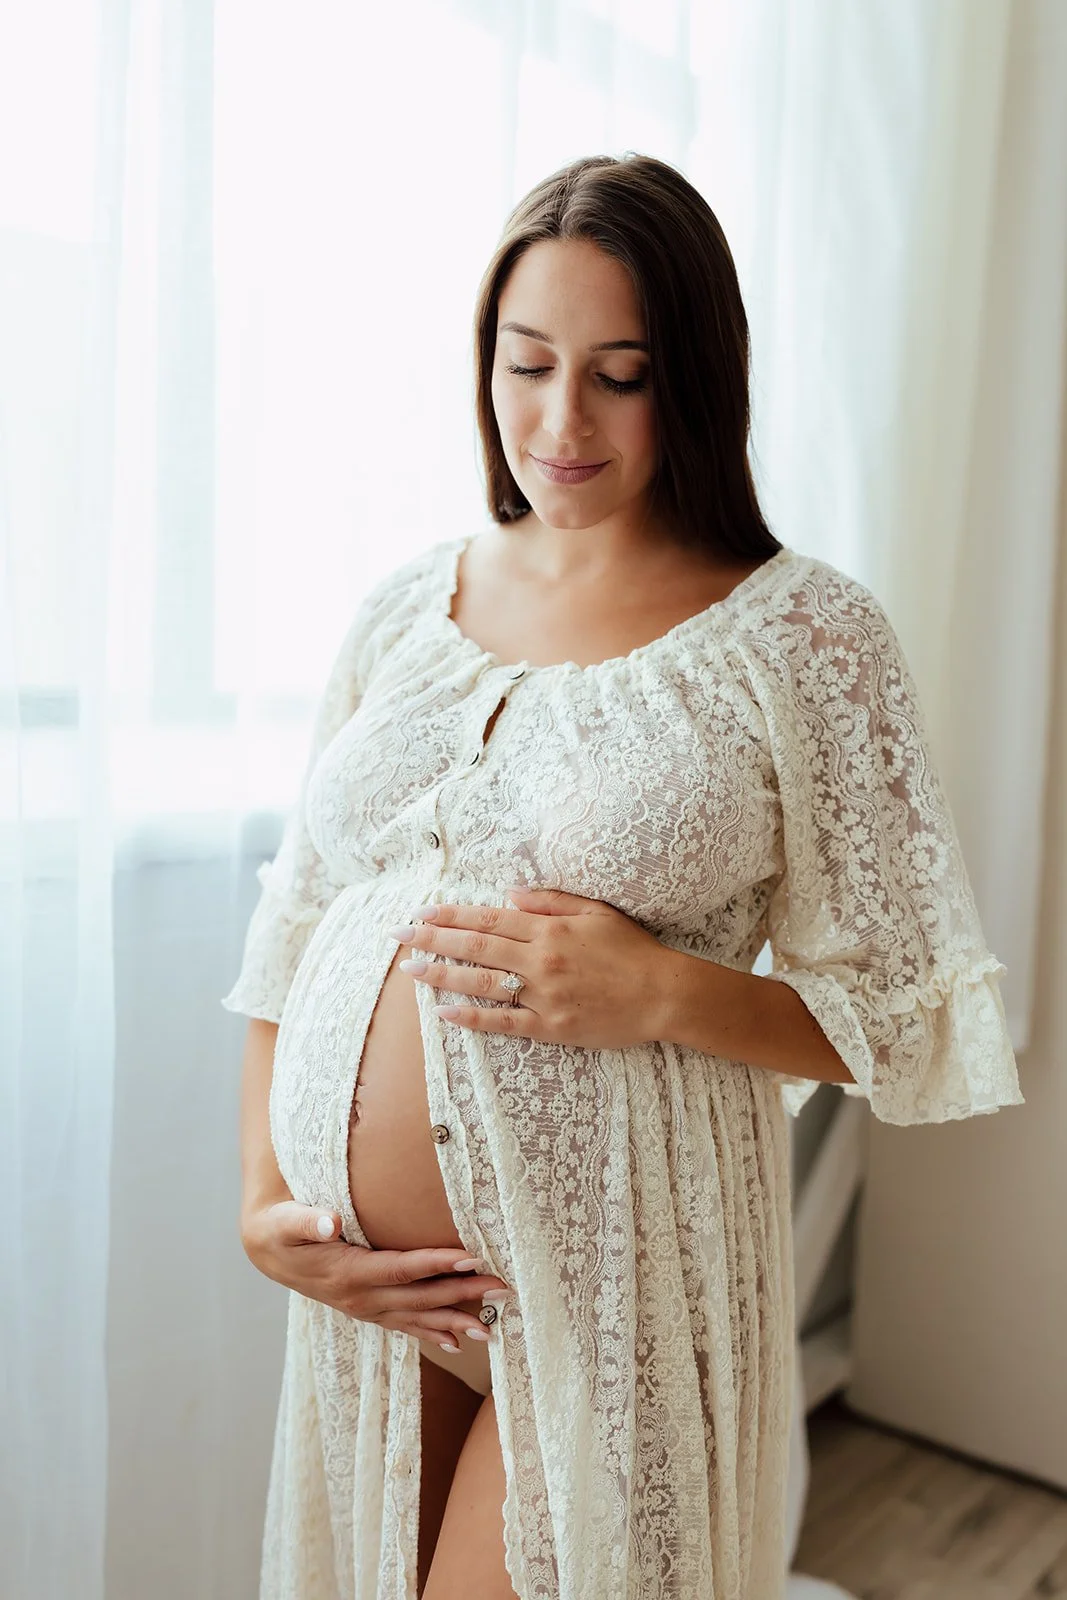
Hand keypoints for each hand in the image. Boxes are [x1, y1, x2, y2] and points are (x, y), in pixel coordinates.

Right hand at [241, 1201, 513, 1347]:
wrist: (269, 1251)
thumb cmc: (282, 1229)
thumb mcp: (286, 1221)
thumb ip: (307, 1220)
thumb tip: (329, 1221)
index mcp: (348, 1273)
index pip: (402, 1269)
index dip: (437, 1264)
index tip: (472, 1259)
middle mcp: (361, 1298)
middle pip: (420, 1298)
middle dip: (462, 1294)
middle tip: (502, 1290)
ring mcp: (364, 1308)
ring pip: (417, 1318)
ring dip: (455, 1322)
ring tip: (492, 1329)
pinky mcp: (367, 1309)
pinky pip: (404, 1325)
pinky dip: (430, 1333)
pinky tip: (456, 1343)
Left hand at [388, 885, 674, 1047]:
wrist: (664, 995)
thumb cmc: (632, 950)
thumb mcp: (596, 912)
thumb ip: (551, 901)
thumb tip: (507, 894)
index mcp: (550, 930)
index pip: (489, 919)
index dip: (451, 916)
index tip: (422, 912)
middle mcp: (540, 961)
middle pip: (476, 947)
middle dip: (432, 940)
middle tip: (398, 935)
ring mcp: (544, 996)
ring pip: (482, 983)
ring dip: (443, 975)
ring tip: (411, 970)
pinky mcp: (551, 1028)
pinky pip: (504, 1023)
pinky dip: (473, 1018)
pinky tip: (446, 1013)